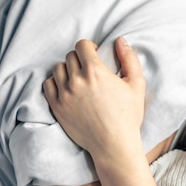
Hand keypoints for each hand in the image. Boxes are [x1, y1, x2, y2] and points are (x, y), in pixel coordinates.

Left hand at [43, 37, 146, 159]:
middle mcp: (77, 80)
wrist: (114, 145)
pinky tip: (66, 89)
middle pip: (70, 56)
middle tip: (88, 69)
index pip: (82, 45)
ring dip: (67, 70)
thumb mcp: (137, 85)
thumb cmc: (128, 116)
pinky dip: (55, 83)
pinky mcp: (57, 107)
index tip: (94, 55)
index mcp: (96, 71)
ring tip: (77, 79)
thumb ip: (130, 59)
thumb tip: (120, 40)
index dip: (89, 47)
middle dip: (79, 58)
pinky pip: (48, 85)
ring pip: (58, 69)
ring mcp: (64, 94)